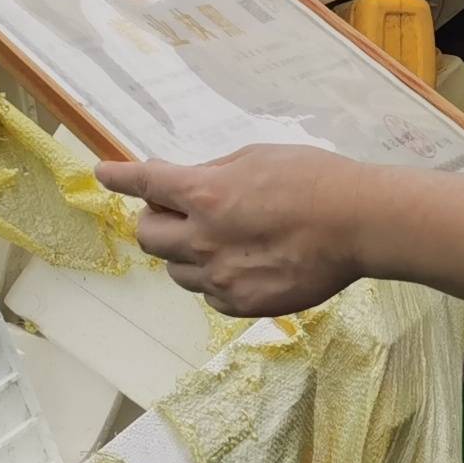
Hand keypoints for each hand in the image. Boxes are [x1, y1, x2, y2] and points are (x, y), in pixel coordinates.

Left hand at [92, 146, 369, 315]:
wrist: (359, 225)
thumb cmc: (315, 180)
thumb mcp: (257, 158)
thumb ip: (215, 173)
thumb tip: (191, 184)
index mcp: (205, 195)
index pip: (145, 183)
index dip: (119, 177)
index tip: (104, 173)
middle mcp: (203, 239)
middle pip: (149, 236)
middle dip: (156, 219)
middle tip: (177, 210)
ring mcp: (221, 277)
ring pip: (177, 270)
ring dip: (186, 252)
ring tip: (224, 238)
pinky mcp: (242, 304)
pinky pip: (209, 294)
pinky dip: (215, 278)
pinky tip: (245, 262)